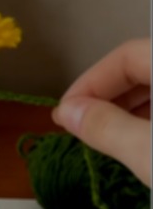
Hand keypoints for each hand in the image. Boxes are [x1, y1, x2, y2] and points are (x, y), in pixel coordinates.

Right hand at [52, 38, 150, 186]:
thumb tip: (67, 111)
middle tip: (82, 128)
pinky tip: (144, 146)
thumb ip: (108, 127)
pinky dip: (152, 123)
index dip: (90, 81)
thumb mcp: (151, 153)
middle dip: (108, 97)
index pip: (127, 55)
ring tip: (110, 139)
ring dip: (132, 110)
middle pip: (144, 69)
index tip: (65, 113)